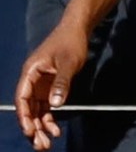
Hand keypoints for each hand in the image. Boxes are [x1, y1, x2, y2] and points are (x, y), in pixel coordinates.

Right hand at [15, 24, 87, 149]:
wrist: (78, 29)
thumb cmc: (71, 42)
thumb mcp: (68, 62)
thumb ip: (62, 82)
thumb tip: (55, 104)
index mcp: (30, 72)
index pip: (22, 98)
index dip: (24, 116)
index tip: (30, 131)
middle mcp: (32, 81)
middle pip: (28, 108)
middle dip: (32, 128)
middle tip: (40, 145)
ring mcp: (41, 85)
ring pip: (36, 110)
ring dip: (40, 127)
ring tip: (47, 144)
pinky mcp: (50, 87)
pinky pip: (46, 106)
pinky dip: (49, 118)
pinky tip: (55, 130)